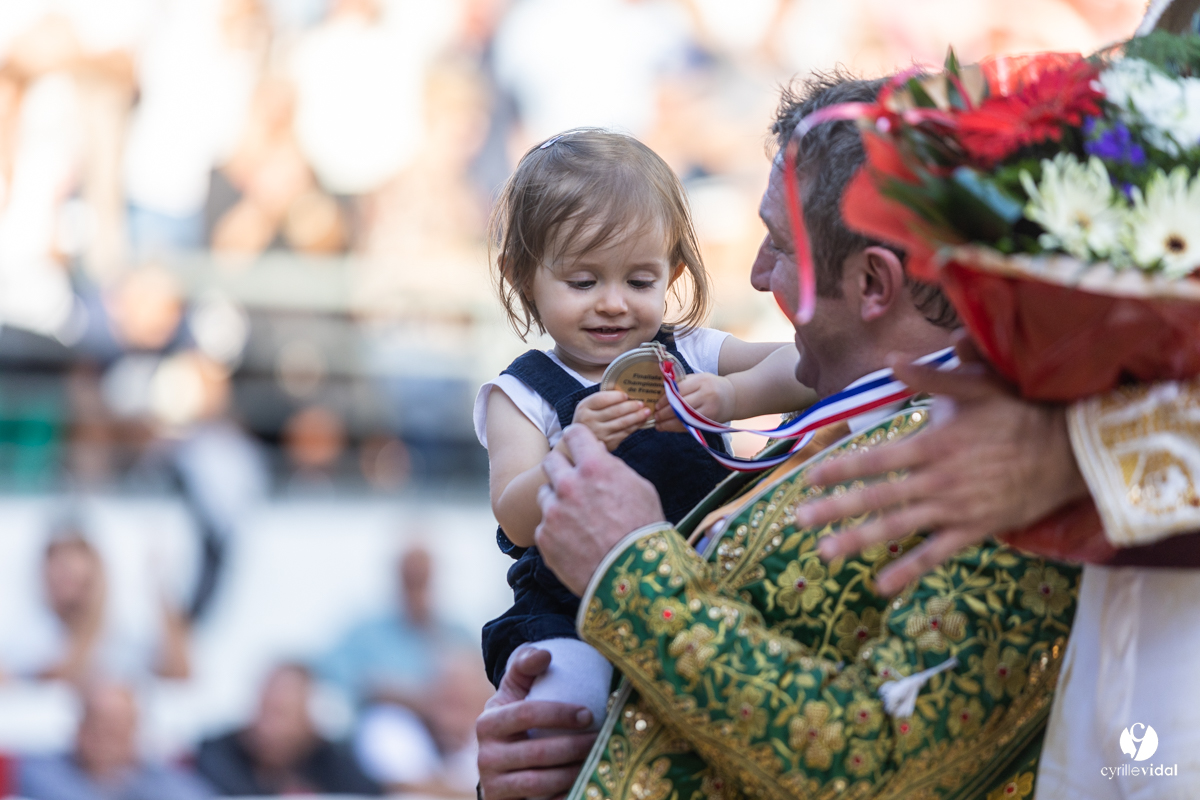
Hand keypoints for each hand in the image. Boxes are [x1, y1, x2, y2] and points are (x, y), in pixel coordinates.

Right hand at [477, 647, 596, 799]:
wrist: (502, 759)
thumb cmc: (517, 715)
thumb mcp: (516, 687)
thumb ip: (525, 664)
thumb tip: (545, 655)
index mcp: (488, 723)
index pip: (527, 713)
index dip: (560, 713)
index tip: (588, 714)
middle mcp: (485, 756)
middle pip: (538, 751)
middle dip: (575, 746)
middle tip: (601, 739)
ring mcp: (494, 785)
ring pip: (540, 782)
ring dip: (574, 772)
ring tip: (596, 760)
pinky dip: (565, 796)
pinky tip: (585, 785)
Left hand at [536, 425, 665, 594]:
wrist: (634, 579)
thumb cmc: (644, 531)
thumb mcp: (640, 489)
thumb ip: (614, 468)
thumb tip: (599, 455)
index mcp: (593, 467)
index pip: (574, 434)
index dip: (578, 439)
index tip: (578, 445)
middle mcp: (568, 485)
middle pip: (551, 461)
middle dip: (562, 467)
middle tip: (574, 480)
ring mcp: (553, 512)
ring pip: (545, 494)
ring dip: (558, 500)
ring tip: (580, 519)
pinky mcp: (544, 536)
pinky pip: (545, 524)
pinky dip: (557, 529)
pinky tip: (576, 541)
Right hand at [572, 391, 650, 450]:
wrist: (582, 441)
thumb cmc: (590, 418)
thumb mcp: (589, 407)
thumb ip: (603, 400)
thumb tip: (627, 389)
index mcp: (584, 407)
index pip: (601, 399)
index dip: (615, 397)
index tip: (626, 395)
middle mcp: (589, 420)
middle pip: (614, 411)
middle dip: (631, 406)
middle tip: (641, 403)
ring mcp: (599, 433)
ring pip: (622, 423)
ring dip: (637, 416)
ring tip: (646, 411)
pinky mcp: (608, 443)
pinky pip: (625, 432)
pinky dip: (635, 426)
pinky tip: (641, 421)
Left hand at [654, 373, 734, 431]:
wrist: (733, 397)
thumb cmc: (711, 386)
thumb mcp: (699, 378)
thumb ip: (682, 383)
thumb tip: (659, 393)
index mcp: (701, 381)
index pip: (679, 390)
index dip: (665, 399)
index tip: (657, 405)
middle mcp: (706, 395)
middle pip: (681, 406)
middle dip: (665, 413)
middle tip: (655, 416)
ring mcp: (709, 410)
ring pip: (685, 419)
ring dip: (669, 424)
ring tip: (658, 425)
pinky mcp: (710, 422)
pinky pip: (690, 426)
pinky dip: (678, 428)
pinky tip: (668, 428)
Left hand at [798, 342, 1088, 594]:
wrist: (1074, 452)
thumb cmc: (1022, 413)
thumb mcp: (979, 387)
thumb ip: (933, 378)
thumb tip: (893, 360)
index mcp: (933, 445)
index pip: (876, 458)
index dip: (839, 467)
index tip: (807, 476)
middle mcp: (938, 480)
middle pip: (876, 497)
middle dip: (834, 509)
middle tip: (796, 521)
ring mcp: (955, 509)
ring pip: (899, 528)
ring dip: (859, 541)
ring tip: (824, 553)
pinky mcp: (975, 530)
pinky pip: (937, 555)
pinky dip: (909, 572)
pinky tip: (881, 587)